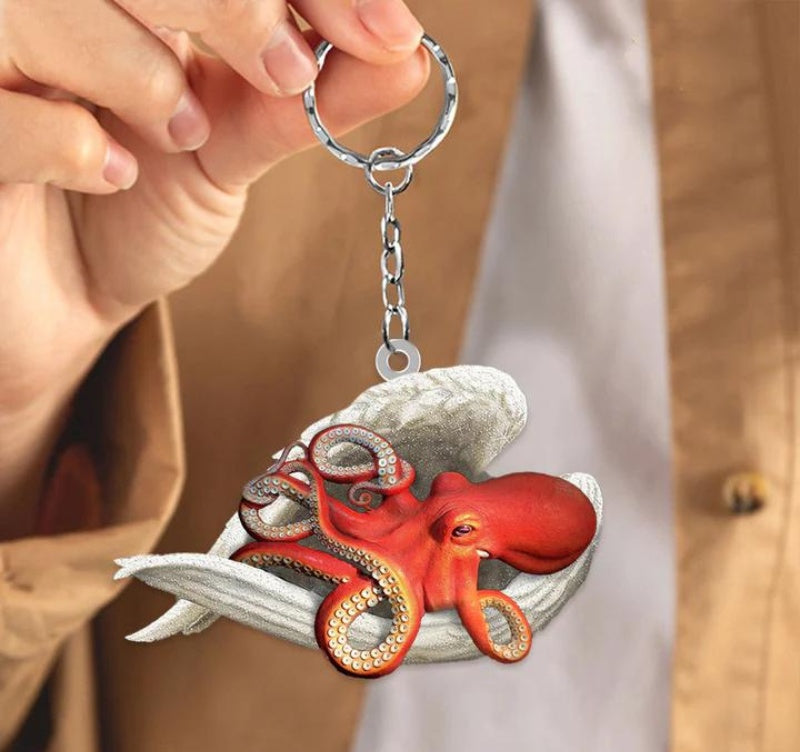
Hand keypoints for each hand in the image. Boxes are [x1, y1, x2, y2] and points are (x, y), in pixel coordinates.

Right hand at [0, 0, 427, 531]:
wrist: (71, 297)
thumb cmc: (144, 211)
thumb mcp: (235, 150)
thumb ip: (304, 101)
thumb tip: (410, 55)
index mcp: (136, 1)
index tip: (386, 32)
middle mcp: (60, 11)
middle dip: (232, 2)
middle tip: (286, 71)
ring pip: (41, 5)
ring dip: (139, 68)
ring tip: (180, 133)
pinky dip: (66, 136)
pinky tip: (109, 172)